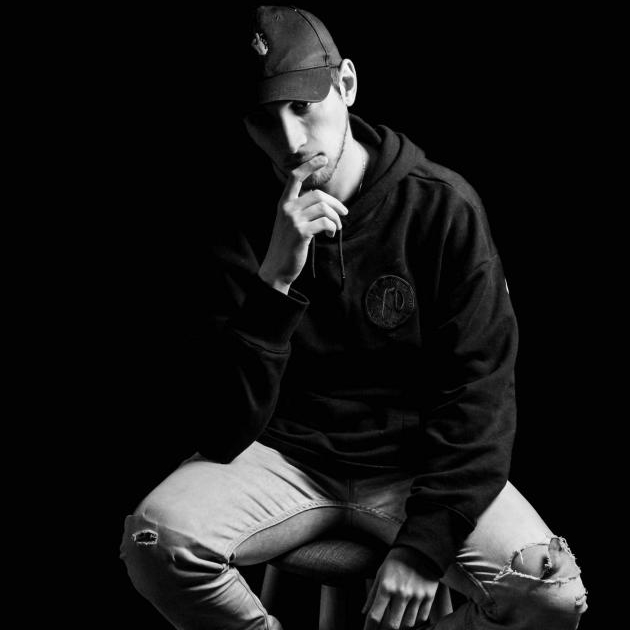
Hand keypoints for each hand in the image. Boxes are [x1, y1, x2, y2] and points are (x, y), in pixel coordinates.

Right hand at [258, 155, 348, 291]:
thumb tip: (325, 203)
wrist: (277, 267)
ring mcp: (293, 220)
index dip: (309, 166)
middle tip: (344, 213)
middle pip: (318, 195)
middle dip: (335, 204)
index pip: (295, 178)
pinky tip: (331, 234)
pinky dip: (332, 227)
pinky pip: (325, 222)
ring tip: (336, 228)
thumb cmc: (287, 245)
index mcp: (283, 204)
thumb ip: (301, 210)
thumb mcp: (289, 223)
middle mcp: (287, 209)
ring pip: (324, 208)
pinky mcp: (301, 233)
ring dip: (336, 218)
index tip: (322, 158)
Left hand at [362, 546, 439, 629]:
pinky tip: (410, 616)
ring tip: (397, 619)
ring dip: (401, 626)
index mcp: (386, 586)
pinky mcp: (429, 597)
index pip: (375, 616)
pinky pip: (421, 619)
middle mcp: (401, 593)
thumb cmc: (398, 559)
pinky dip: (415, 621)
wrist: (421, 548)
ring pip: (408, 625)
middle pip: (392, 626)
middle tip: (383, 628)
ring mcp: (416, 596)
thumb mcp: (380, 572)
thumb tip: (365, 612)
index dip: (369, 628)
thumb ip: (372, 594)